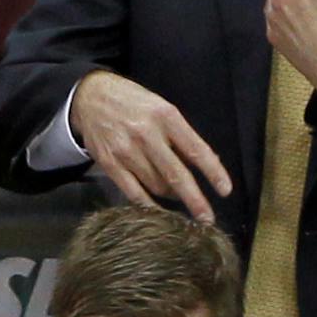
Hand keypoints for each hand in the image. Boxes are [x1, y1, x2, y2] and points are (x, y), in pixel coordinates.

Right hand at [71, 71, 231, 224]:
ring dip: (172, 197)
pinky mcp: (109, 164)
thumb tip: (207, 164)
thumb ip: (181, 136)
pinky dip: (149, 205)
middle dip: (195, 200)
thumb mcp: (162, 109)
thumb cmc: (135, 103)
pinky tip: (159, 211)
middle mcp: (146, 134)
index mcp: (165, 116)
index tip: (225, 191)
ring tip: (178, 196)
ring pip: (157, 186)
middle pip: (176, 175)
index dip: (213, 172)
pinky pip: (134, 193)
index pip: (195, 149)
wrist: (91, 96)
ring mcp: (126, 151)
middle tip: (207, 219)